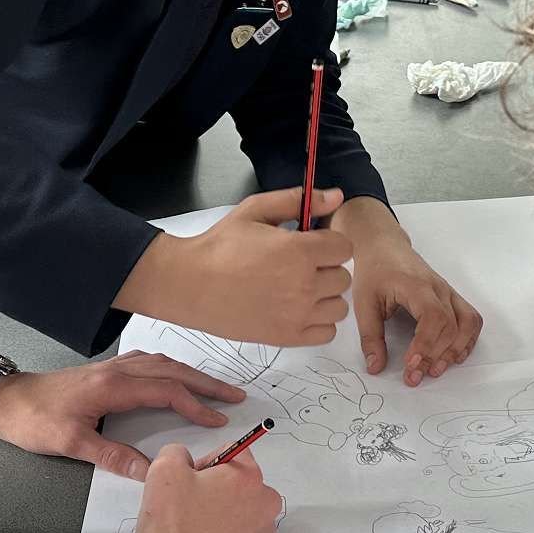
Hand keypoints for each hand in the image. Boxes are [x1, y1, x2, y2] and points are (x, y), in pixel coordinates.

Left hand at [0, 353, 246, 478]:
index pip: (167, 393)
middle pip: (172, 371)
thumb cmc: (33, 421)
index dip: (196, 406)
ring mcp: (111, 368)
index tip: (219, 421)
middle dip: (206, 384)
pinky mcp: (104, 371)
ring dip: (191, 374)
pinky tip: (174, 376)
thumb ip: (113, 456)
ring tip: (215, 388)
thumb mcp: (71, 443)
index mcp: (113, 387)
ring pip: (161, 364)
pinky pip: (147, 363)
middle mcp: (117, 371)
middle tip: (236, 396)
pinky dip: (169, 369)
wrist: (3, 399)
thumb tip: (152, 473)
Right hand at [119, 187, 353, 345]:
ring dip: (325, 297)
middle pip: (343, 277)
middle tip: (300, 267)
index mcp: (299, 251)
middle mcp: (304, 285)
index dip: (329, 244)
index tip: (313, 246)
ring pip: (339, 306)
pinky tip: (297, 310)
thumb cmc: (219, 247)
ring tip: (299, 289)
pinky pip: (327, 332)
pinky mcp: (288, 336)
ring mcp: (297, 314)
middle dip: (325, 268)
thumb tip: (336, 196)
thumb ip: (298, 202)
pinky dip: (318, 322)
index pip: (344, 248)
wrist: (189, 284)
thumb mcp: (256, 211)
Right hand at [127, 443, 282, 532]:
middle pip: (240, 484)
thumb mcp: (164, 470)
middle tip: (186, 508)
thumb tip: (186, 461)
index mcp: (250, 477)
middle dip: (214, 490)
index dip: (205, 463)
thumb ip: (177, 453)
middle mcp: (265, 505)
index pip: (233, 452)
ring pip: (240, 513)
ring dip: (219, 516)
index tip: (188, 482)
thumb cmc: (173, 527)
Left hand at [336, 197, 482, 386]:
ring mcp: (449, 292)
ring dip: (456, 350)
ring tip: (435, 370)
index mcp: (416, 286)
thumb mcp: (364, 303)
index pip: (434, 318)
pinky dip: (466, 341)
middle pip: (452, 326)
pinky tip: (453, 357)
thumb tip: (376, 367)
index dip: (426, 345)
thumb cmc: (374, 270)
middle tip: (416, 377)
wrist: (384, 245)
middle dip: (436, 356)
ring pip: (468, 323)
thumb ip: (370, 337)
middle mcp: (439, 288)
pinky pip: (471, 320)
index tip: (411, 366)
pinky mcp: (452, 297)